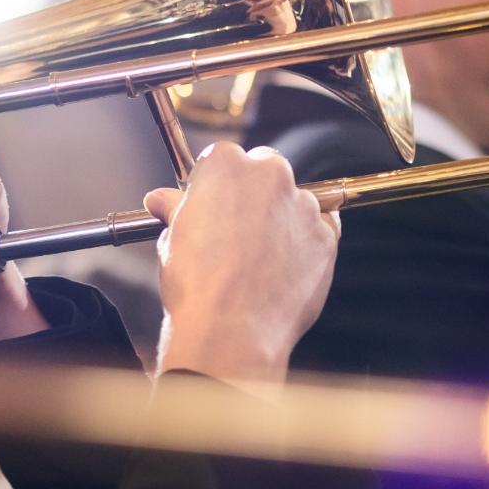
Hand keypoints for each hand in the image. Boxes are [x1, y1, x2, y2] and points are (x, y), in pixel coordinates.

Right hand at [147, 144, 340, 390]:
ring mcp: (303, 204)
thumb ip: (176, 209)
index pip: (224, 158)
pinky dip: (307, 243)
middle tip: (239, 230)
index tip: (215, 205)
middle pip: (266, 169)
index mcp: (225, 165)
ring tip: (261, 259)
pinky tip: (285, 268)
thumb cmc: (196, 285)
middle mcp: (269, 174)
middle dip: (255, 193)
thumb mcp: (172, 239)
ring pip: (296, 200)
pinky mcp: (327, 236)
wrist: (229, 331)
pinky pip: (321, 229)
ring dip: (283, 218)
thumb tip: (161, 200)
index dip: (217, 185)